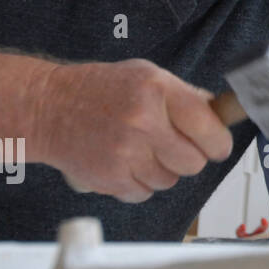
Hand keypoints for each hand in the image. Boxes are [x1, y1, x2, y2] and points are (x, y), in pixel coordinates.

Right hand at [34, 59, 233, 202]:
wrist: (48, 108)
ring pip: (170, 180)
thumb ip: (186, 95)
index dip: (219, 143)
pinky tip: (126, 162)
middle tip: (175, 147)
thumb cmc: (101, 90)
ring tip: (142, 150)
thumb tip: (221, 115)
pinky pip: (144, 193)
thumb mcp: (148, 75)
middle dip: (191, 158)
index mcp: (159, 91)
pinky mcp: (109, 177)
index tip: (218, 146)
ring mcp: (125, 152)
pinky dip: (140, 183)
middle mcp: (143, 122)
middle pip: (194, 162)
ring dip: (163, 170)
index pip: (210, 129)